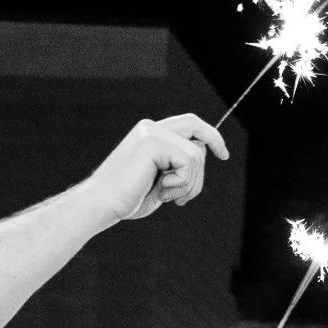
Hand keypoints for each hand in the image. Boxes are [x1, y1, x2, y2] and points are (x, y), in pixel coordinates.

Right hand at [89, 115, 228, 223]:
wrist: (103, 204)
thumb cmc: (129, 198)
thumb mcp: (161, 181)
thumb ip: (178, 166)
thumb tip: (201, 154)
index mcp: (151, 134)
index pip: (190, 124)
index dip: (211, 135)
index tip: (224, 154)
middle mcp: (151, 127)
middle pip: (198, 135)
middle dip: (201, 171)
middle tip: (183, 199)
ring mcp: (151, 131)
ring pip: (196, 155)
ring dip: (187, 184)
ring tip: (164, 195)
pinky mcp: (152, 141)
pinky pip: (188, 162)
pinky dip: (181, 183)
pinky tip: (160, 191)